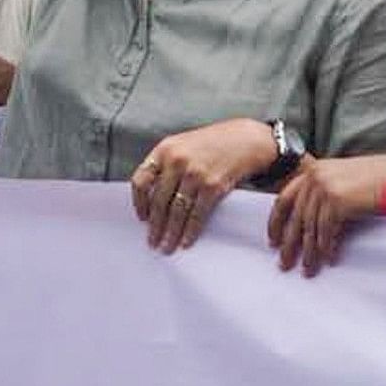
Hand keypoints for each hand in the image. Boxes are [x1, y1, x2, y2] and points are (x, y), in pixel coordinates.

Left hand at [129, 118, 275, 253]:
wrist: (246, 139)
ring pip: (176, 211)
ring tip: (166, 247)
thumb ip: (166, 165)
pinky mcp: (213, 186)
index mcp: (164, 150)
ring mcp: (195, 174)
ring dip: (170, 233)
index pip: (141, 180)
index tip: (141, 217)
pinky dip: (190, 231)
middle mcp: (177, 161)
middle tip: (152, 242)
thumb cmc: (213, 143)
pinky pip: (197, 214)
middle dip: (154, 226)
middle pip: (158, 201)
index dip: (139, 202)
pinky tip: (186, 241)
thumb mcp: (182, 144)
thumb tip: (152, 197)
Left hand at [265, 153, 385, 275]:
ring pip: (311, 228)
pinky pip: (327, 231)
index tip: (273, 242)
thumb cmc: (375, 182)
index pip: (283, 199)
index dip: (276, 223)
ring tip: (308, 270)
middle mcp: (314, 177)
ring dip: (309, 252)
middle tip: (284, 264)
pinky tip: (329, 260)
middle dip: (289, 244)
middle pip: (295, 217)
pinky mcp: (338, 200)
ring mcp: (325, 187)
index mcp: (311, 171)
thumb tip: (306, 223)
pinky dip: (327, 248)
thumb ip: (322, 194)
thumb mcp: (342, 181)